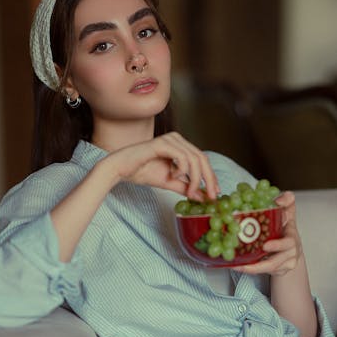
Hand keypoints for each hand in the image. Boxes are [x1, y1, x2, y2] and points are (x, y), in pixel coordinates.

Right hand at [104, 132, 219, 200]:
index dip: (211, 177)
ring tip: (190, 192)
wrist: (120, 168)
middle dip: (209, 179)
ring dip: (195, 178)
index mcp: (180, 145)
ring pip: (194, 159)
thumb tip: (202, 197)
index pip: (202, 159)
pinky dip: (182, 170)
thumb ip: (185, 187)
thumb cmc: (141, 171)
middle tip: (211, 196)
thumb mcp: (168, 182)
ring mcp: (170, 139)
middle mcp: (177, 139)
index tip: (215, 193)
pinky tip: (173, 175)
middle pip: (202, 158)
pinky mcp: (162, 143)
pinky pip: (181, 156)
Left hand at [231, 191, 302, 275]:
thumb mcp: (287, 215)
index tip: (266, 245)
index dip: (278, 245)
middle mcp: (290, 253)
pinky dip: (250, 270)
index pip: (288, 241)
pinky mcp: (278, 271)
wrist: (291, 250)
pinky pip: (264, 272)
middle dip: (263, 263)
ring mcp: (285, 264)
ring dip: (252, 268)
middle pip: (278, 260)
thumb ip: (286, 203)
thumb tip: (279, 199)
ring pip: (269, 268)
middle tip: (247, 262)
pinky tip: (237, 267)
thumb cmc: (285, 230)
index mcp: (291, 237)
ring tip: (238, 266)